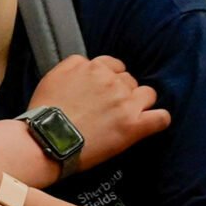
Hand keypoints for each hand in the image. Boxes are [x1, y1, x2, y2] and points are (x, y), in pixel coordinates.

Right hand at [30, 55, 170, 168]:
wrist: (47, 140)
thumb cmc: (43, 114)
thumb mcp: (52, 77)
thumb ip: (72, 67)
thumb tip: (85, 67)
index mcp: (92, 67)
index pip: (112, 65)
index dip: (109, 78)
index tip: (102, 91)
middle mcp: (111, 80)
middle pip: (129, 80)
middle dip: (122, 92)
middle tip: (109, 109)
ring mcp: (125, 102)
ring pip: (148, 94)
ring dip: (140, 103)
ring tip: (127, 117)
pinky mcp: (133, 126)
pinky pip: (161, 118)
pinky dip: (158, 120)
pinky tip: (151, 124)